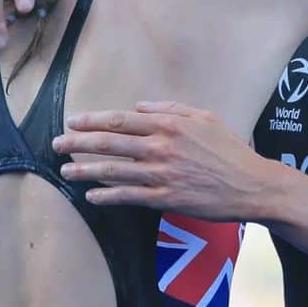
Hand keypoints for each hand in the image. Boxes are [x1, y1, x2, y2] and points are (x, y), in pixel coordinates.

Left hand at [54, 103, 269, 220]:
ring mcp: (162, 175)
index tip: (73, 121)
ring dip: (85, 171)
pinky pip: (129, 197)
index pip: (121, 120)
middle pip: (110, 143)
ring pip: (114, 171)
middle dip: (78, 143)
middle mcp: (161, 148)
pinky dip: (107, 196)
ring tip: (65, 172)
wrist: (251, 185)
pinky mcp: (166, 199)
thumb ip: (171, 109)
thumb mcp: (205, 118)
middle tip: (57, 143)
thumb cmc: (230, 150)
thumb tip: (140, 107)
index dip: (93, 121)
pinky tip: (92, 196)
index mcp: (169, 125)